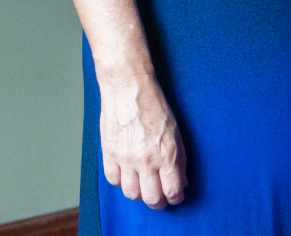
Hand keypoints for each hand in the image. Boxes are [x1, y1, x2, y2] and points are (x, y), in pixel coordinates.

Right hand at [98, 71, 186, 207]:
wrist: (129, 88)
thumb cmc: (154, 104)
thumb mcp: (175, 129)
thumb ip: (179, 158)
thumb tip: (181, 180)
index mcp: (166, 152)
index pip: (173, 190)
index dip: (175, 197)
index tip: (176, 196)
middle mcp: (146, 159)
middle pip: (151, 198)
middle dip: (158, 201)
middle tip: (160, 196)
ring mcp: (126, 159)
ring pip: (131, 194)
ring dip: (139, 192)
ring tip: (144, 184)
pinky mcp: (109, 155)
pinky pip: (114, 181)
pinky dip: (121, 181)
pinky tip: (128, 172)